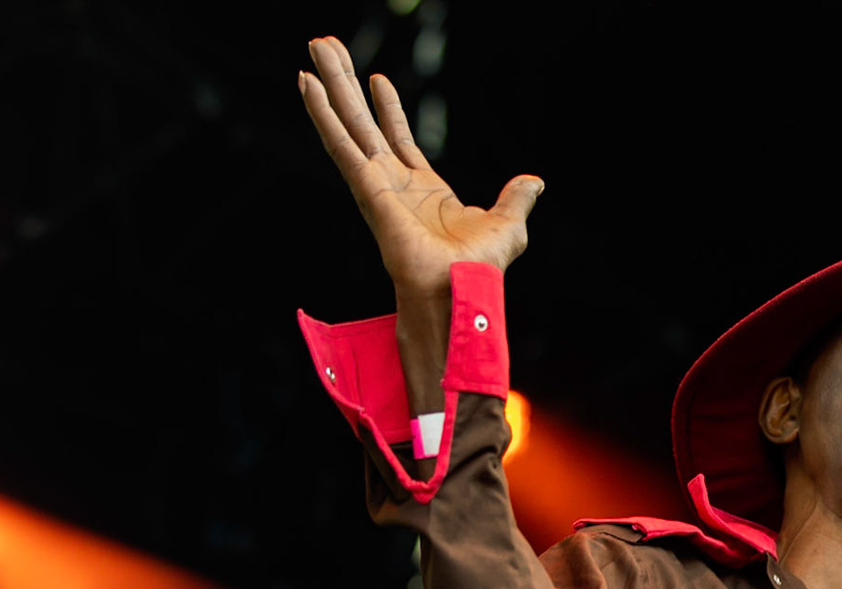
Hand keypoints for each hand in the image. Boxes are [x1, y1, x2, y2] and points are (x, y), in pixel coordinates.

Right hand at [299, 37, 542, 299]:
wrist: (462, 288)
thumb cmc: (481, 268)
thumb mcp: (508, 224)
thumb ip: (516, 199)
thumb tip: (533, 183)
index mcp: (424, 190)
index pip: (399, 138)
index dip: (388, 108)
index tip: (377, 79)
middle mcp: (394, 183)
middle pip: (365, 122)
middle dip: (347, 85)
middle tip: (327, 48)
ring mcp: (377, 183)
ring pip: (347, 124)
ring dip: (330, 85)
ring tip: (315, 48)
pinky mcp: (367, 187)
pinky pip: (340, 144)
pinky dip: (322, 114)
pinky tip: (308, 84)